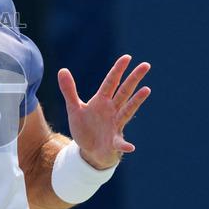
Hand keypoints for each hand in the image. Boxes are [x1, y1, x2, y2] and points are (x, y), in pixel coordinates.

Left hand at [57, 55, 150, 169]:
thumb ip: (69, 90)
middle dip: (134, 79)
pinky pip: (120, 143)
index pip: (111, 82)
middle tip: (146, 65)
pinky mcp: (114, 142)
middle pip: (124, 91)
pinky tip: (130, 147)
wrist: (89, 151)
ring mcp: (115, 125)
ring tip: (146, 90)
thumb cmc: (85, 128)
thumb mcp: (74, 109)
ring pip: (127, 110)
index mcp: (102, 101)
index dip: (117, 70)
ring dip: (136, 101)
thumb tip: (62, 69)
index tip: (127, 57)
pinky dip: (125, 145)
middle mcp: (112, 110)